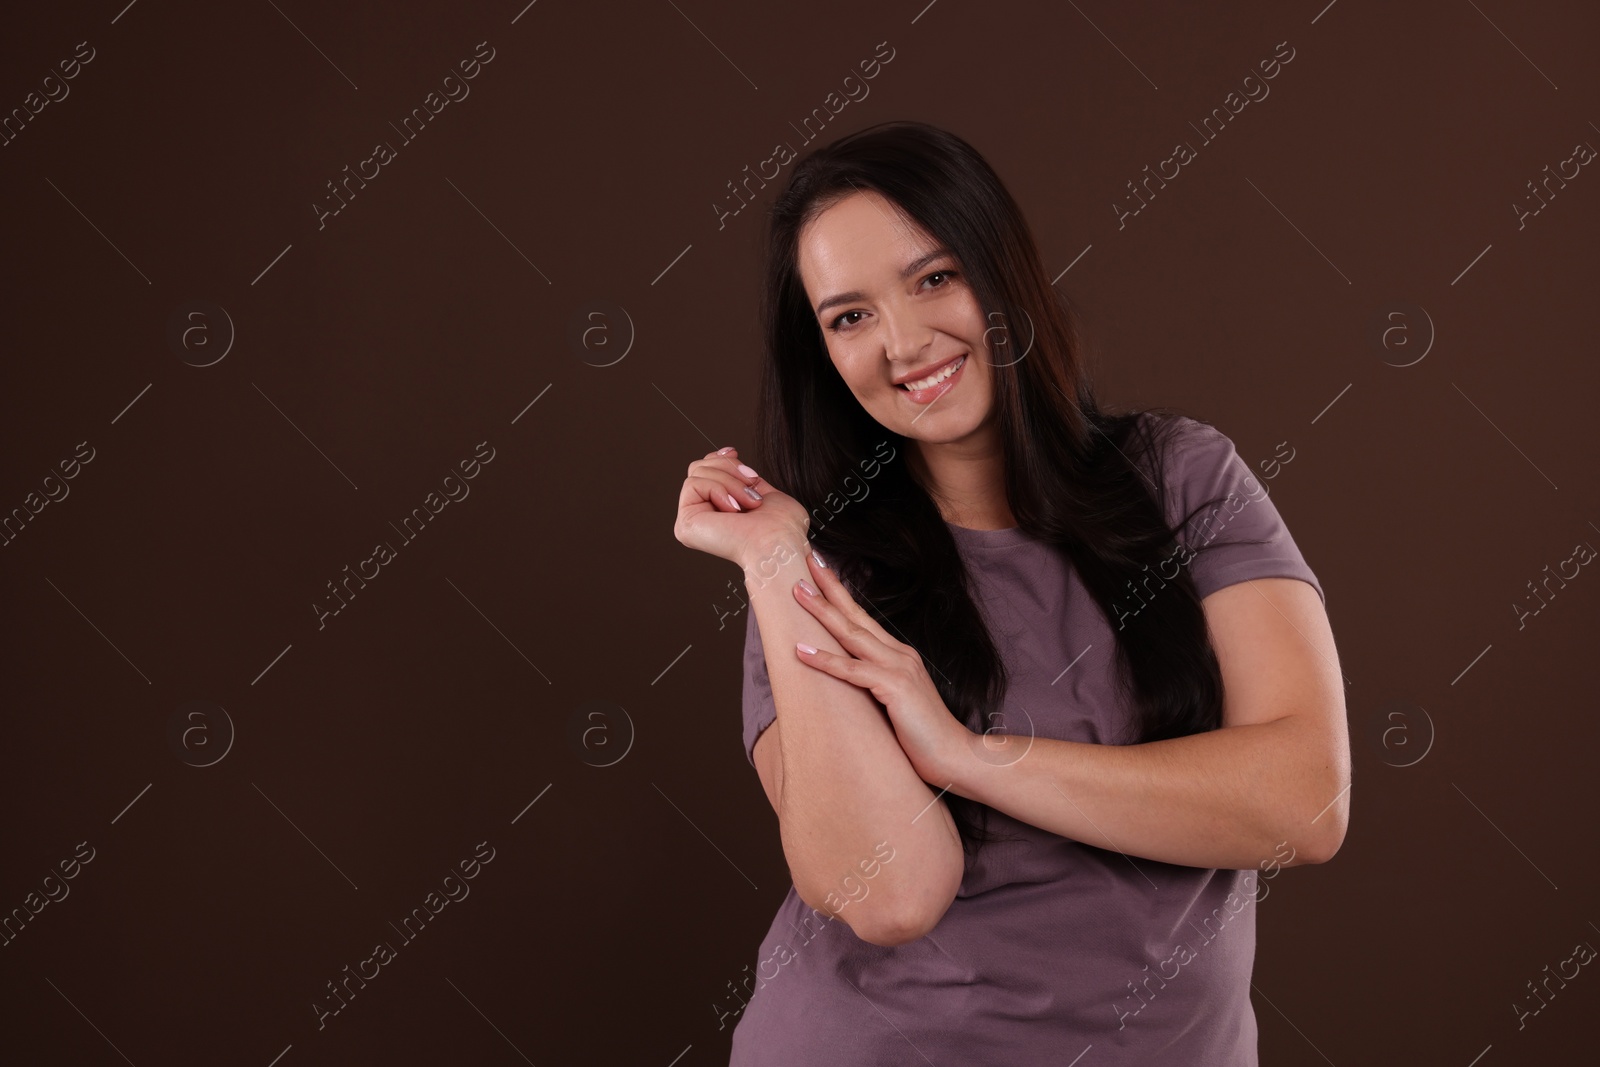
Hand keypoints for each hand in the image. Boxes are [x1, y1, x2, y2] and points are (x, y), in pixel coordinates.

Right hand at [674, 446, 807, 565]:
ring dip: (730, 481)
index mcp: (717, 511)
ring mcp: (691, 521)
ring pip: (697, 472)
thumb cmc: (781, 528)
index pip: (705, 470)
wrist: (780, 544)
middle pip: (699, 467)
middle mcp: (701, 517)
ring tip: (749, 501)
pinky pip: (693, 484)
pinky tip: (734, 508)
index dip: (718, 457)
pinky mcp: (686, 524)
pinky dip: (719, 489)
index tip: (734, 452)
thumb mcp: (762, 490)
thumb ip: (741, 476)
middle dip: (729, 467)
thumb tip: (729, 454)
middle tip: (751, 484)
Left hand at [789, 549, 968, 784]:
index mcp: (900, 656)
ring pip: (852, 634)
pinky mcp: (895, 687)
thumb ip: (877, 687)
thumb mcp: (896, 703)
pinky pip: (853, 670)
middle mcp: (900, 655)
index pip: (864, 619)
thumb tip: (848, 683)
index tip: (820, 574)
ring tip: (797, 591)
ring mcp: (899, 668)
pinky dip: (825, 659)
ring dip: (822, 611)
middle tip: (805, 561)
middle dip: (829, 587)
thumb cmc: (924, 737)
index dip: (841, 595)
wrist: (955, 756)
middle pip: (856, 615)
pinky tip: (801, 650)